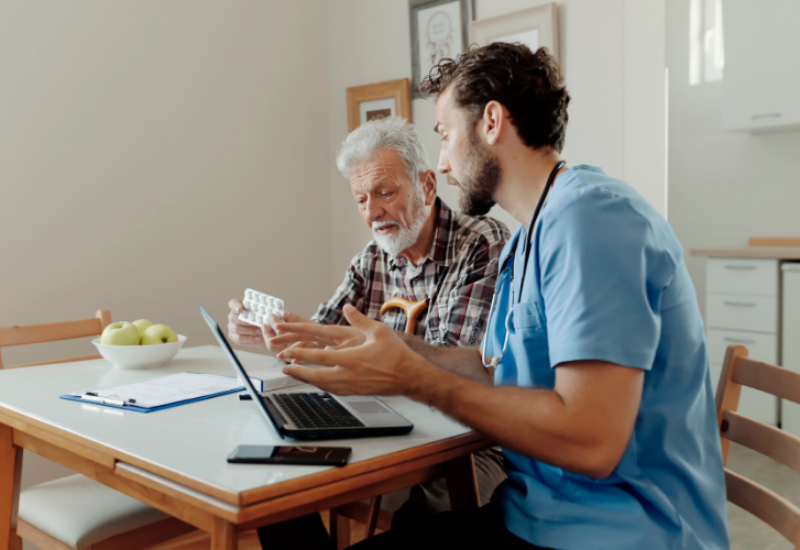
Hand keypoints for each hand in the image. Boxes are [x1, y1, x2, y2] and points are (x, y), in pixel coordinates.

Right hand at [227, 299, 309, 354]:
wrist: (266, 334)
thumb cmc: (269, 321)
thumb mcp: (273, 315)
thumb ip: (275, 311)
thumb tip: (283, 312)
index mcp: (240, 306)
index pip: (233, 303)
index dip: (235, 305)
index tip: (240, 308)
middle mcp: (233, 316)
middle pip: (234, 317)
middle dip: (247, 321)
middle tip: (259, 324)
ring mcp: (232, 326)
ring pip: (237, 328)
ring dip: (250, 330)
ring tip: (261, 332)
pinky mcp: (234, 336)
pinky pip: (239, 339)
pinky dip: (249, 339)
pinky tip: (258, 339)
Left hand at [278, 304, 425, 395]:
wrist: (409, 376)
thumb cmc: (396, 354)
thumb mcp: (378, 331)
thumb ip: (359, 319)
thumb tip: (347, 307)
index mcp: (352, 358)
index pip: (319, 357)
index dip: (299, 354)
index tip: (286, 351)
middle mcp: (349, 375)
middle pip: (315, 375)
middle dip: (297, 371)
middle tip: (283, 366)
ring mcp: (351, 386)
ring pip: (322, 385)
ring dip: (306, 379)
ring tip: (294, 374)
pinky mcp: (355, 392)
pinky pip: (332, 390)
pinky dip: (319, 385)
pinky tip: (315, 382)